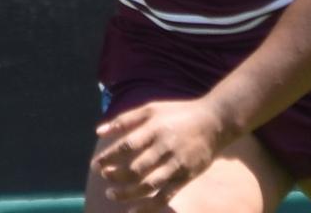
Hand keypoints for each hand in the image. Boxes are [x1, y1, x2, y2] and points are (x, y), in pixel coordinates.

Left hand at [93, 97, 232, 211]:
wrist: (215, 122)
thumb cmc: (178, 114)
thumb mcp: (152, 109)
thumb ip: (125, 120)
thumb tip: (99, 131)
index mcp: (155, 128)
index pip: (127, 146)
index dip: (109, 157)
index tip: (96, 164)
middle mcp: (165, 146)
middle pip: (135, 168)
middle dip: (116, 176)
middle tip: (105, 177)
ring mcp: (176, 163)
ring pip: (148, 185)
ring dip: (127, 193)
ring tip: (112, 194)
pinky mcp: (186, 176)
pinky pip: (165, 196)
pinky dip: (148, 207)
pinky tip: (133, 211)